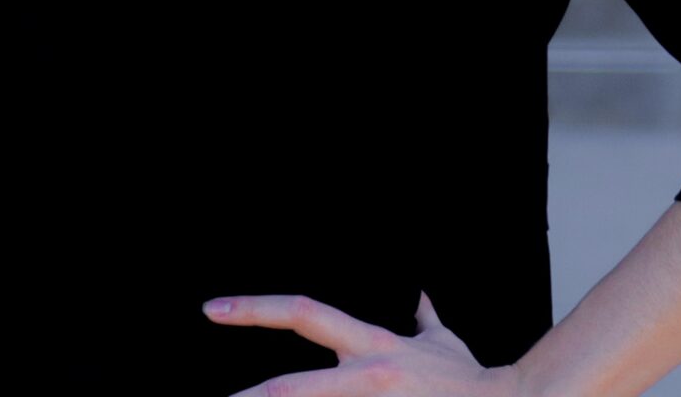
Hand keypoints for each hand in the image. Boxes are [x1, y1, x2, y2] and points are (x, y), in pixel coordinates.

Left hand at [201, 290, 525, 395]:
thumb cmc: (467, 381)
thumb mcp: (442, 343)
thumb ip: (425, 319)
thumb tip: (420, 294)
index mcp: (370, 344)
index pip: (303, 314)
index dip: (256, 311)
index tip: (213, 309)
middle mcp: (367, 375)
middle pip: (299, 383)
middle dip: (256, 395)